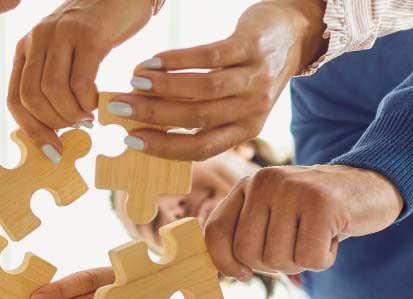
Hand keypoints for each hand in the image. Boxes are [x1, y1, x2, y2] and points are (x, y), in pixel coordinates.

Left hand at [9, 0, 155, 161]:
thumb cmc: (96, 31)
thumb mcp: (65, 54)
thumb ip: (54, 83)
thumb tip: (54, 132)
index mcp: (26, 47)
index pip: (15, 98)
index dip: (32, 131)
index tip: (53, 151)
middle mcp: (38, 38)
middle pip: (31, 97)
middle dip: (54, 123)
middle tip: (76, 126)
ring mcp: (62, 34)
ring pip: (53, 91)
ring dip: (73, 113)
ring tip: (88, 115)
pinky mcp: (89, 35)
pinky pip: (81, 80)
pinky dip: (88, 100)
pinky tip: (98, 102)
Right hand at [110, 0, 325, 160]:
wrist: (292, 35)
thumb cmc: (250, 74)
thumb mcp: (235, 104)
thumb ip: (201, 116)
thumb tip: (148, 123)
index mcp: (245, 130)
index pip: (200, 148)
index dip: (163, 147)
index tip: (130, 139)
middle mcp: (252, 109)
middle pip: (196, 118)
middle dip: (153, 115)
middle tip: (120, 107)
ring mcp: (254, 78)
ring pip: (203, 89)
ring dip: (163, 87)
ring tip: (134, 82)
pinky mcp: (251, 46)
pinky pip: (210, 56)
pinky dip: (178, 60)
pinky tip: (154, 61)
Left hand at [205, 164, 403, 276]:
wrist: (370, 186)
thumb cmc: (317, 212)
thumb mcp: (276, 216)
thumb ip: (248, 235)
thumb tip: (231, 272)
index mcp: (248, 185)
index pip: (215, 231)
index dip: (225, 262)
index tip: (244, 274)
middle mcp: (264, 181)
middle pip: (247, 253)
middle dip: (272, 265)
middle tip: (297, 247)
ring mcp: (293, 189)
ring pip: (278, 259)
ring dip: (301, 261)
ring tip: (317, 237)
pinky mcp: (323, 203)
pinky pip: (309, 258)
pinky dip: (324, 260)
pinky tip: (332, 237)